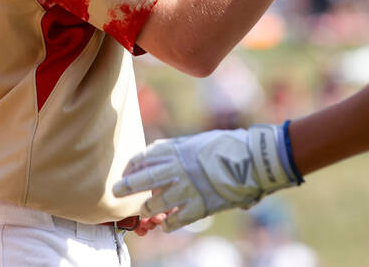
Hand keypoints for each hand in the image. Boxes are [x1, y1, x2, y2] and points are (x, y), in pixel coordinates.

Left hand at [112, 123, 301, 231]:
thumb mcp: (198, 142)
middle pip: (143, 179)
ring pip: (155, 204)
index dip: (132, 165)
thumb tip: (160, 162)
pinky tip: (166, 225)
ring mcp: (187, 188)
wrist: (253, 159)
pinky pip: (174, 220)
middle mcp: (177, 168)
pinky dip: (167, 224)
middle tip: (115, 192)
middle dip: (126, 187)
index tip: (127, 171)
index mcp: (177, 149)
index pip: (144, 156)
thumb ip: (179, 151)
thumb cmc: (228, 147)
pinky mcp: (199, 206)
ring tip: (144, 212)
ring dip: (147, 210)